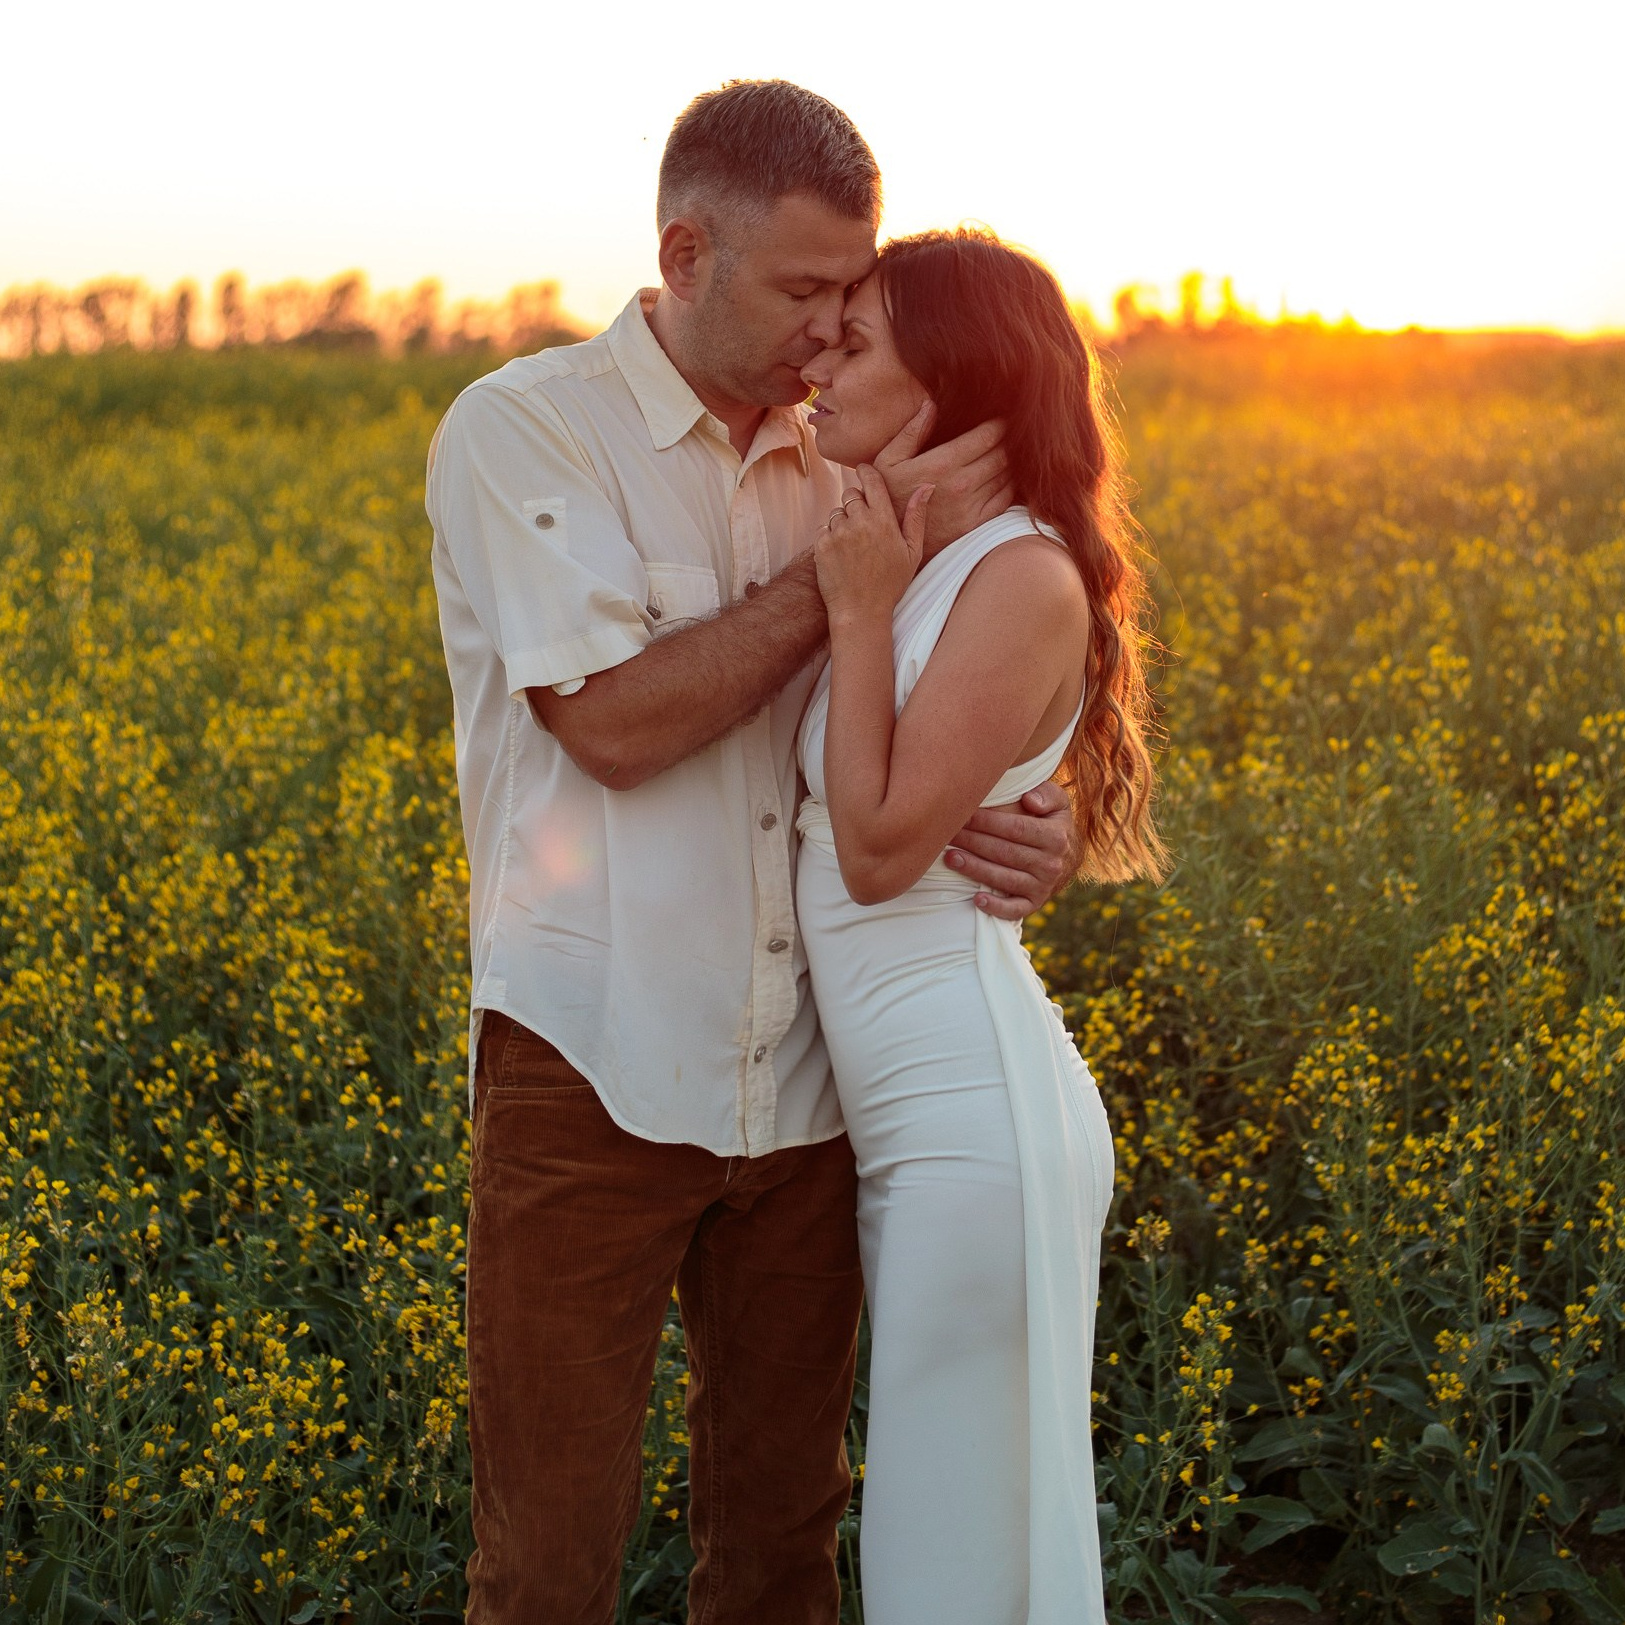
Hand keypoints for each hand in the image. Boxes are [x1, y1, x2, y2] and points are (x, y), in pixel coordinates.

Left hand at [813, 465, 932, 623]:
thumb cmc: (891, 584)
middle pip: (851, 494)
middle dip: (856, 503)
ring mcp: (838, 533)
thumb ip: (917, 516)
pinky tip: (841, 554)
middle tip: (863, 524)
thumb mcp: (912, 552)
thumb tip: (927, 485)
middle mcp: (860, 522)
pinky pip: (823, 528)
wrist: (861, 612)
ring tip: (854, 546)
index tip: (863, 470)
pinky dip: (830, 536)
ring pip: (837, 512)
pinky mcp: (821, 545)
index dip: (866, 472)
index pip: (871, 480)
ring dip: (843, 521)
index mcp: (884, 520)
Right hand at [873, 400, 1014, 548]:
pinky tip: (1003, 479)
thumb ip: (911, 432)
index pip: (987, 436)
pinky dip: (1009, 486)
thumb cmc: (888, 496)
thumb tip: (930, 405)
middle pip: (1002, 454)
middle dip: (1008, 441)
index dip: (999, 424)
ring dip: (1010, 463)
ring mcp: (971, 506)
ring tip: (1008, 453)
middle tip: (1009, 434)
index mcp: (943, 463)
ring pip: (1006, 476)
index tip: (1002, 419)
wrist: (889, 541)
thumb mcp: (888, 461)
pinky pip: (1005, 499)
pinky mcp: (976, 524)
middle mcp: (962, 484)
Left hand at [945, 778, 1074, 919]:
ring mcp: (1043, 886)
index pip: (1015, 829)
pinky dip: (996, 907)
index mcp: (1056, 837)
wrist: (1069, 856)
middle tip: (948, 834)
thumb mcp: (1058, 803)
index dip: (987, 822)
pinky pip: (1015, 909)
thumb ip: (1047, 794)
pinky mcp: (1035, 903)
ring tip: (950, 858)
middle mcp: (1051, 864)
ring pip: (1004, 879)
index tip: (964, 814)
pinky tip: (976, 899)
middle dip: (973, 842)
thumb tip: (1029, 800)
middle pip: (1004, 852)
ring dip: (974, 869)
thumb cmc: (1052, 822)